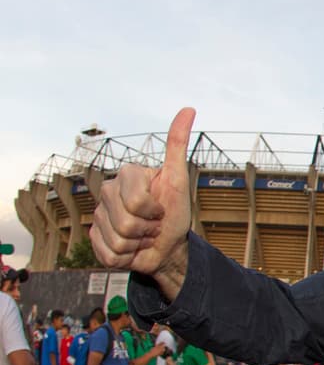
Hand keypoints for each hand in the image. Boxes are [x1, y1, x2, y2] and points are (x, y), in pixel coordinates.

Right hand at [89, 108, 194, 297]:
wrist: (167, 246)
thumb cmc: (175, 213)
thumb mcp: (180, 179)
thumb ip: (178, 145)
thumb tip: (188, 109)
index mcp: (126, 175)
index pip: (136, 202)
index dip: (154, 211)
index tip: (161, 208)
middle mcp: (107, 191)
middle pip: (126, 223)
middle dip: (147, 230)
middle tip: (154, 225)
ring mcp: (98, 215)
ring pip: (117, 240)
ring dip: (138, 245)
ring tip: (144, 237)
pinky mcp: (94, 238)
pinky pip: (108, 253)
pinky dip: (125, 256)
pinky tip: (132, 248)